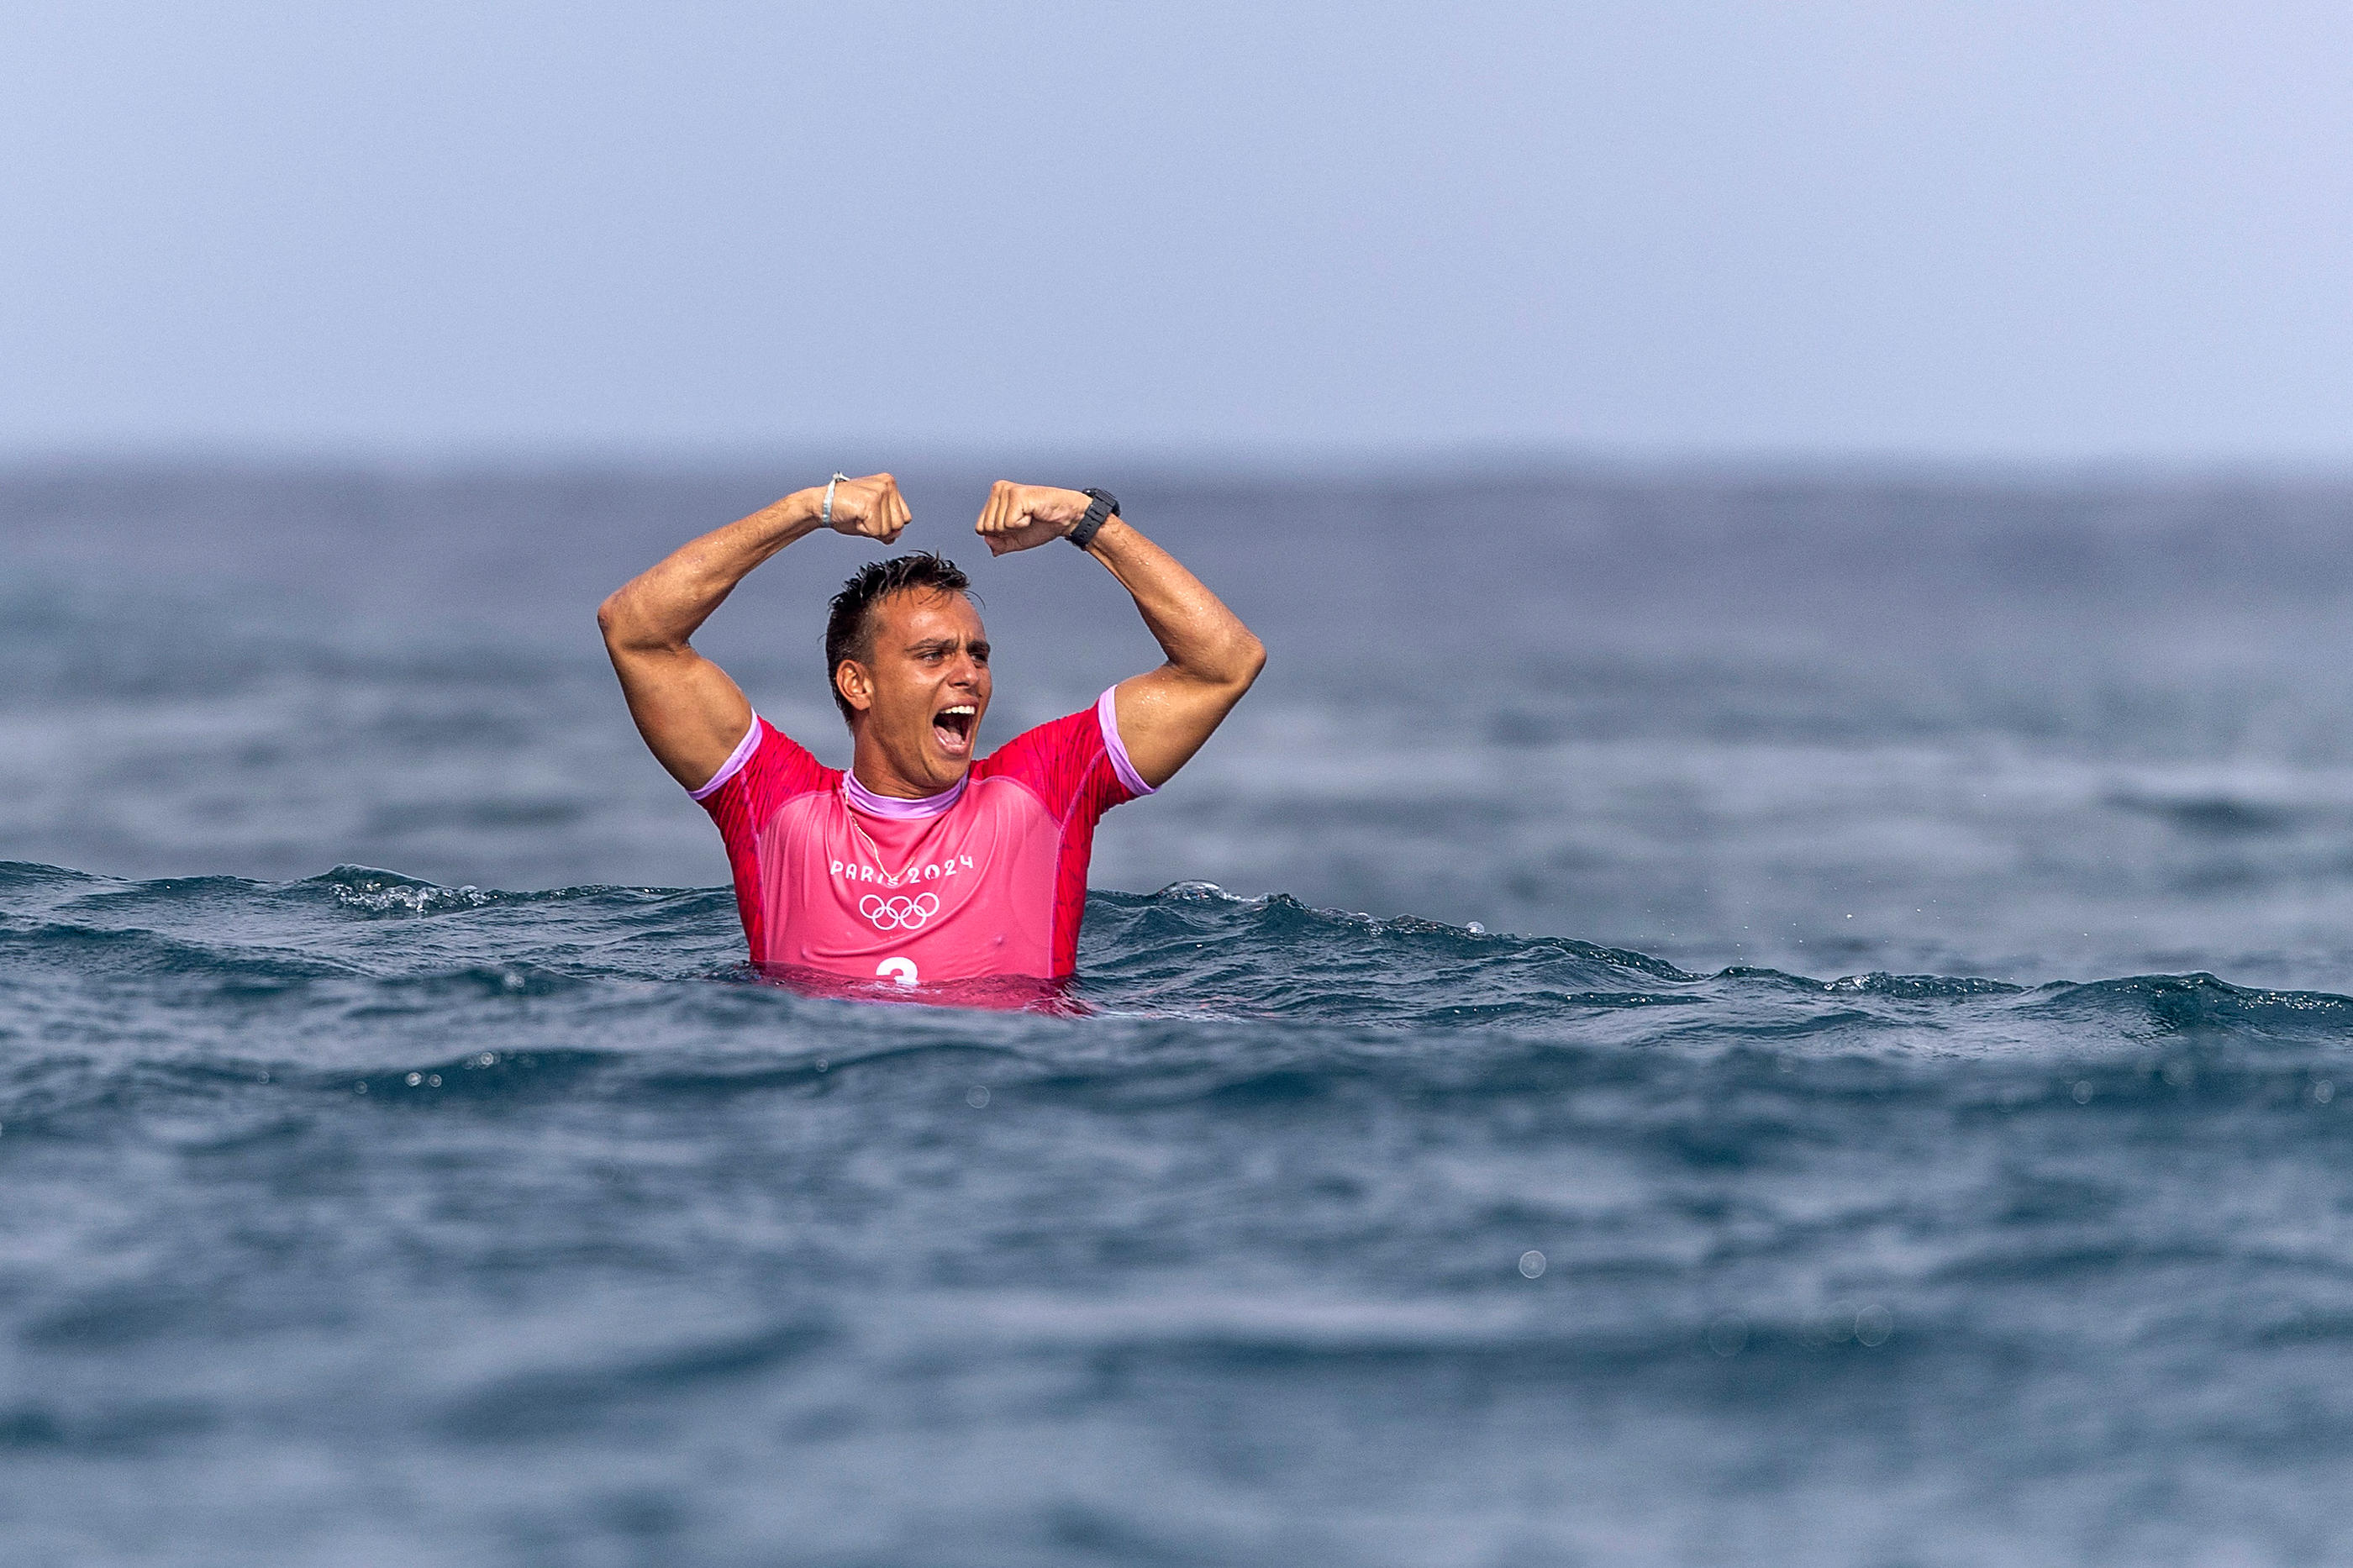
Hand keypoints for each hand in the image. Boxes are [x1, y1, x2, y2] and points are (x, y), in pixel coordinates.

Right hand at [822, 473, 910, 542]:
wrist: (820, 504)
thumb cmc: (844, 509)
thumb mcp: (872, 519)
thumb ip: (888, 526)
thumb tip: (896, 535)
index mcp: (890, 483)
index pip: (906, 518)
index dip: (888, 525)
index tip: (871, 517)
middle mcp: (887, 484)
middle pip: (900, 524)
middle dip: (881, 528)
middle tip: (863, 517)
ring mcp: (880, 491)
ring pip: (889, 529)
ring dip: (872, 529)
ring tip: (858, 516)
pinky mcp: (871, 501)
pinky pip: (877, 531)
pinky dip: (864, 531)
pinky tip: (854, 517)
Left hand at [973, 481, 1091, 555]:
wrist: (1065, 518)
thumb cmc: (1042, 524)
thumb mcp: (1016, 540)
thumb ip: (999, 544)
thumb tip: (987, 541)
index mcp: (995, 498)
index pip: (980, 528)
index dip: (999, 535)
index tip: (1016, 526)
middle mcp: (998, 490)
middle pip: (986, 527)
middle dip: (1006, 532)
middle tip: (1024, 521)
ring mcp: (1007, 490)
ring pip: (997, 525)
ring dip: (1016, 528)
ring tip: (1029, 516)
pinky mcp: (1017, 494)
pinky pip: (1009, 523)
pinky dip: (1023, 524)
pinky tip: (1032, 513)